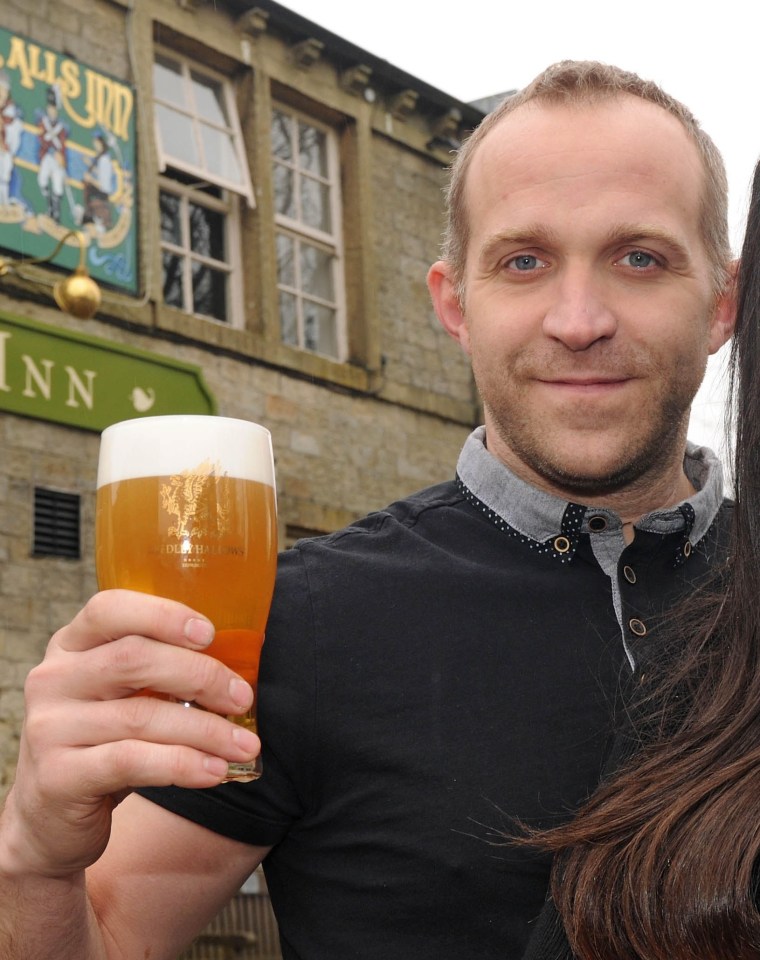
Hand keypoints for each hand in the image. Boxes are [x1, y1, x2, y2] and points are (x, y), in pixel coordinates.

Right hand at [0, 590, 257, 879]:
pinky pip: (131, 761)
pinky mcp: (57, 777)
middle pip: (133, 659)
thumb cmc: (103, 742)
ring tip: (244, 745)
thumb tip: (237, 674)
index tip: (209, 633)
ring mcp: (50, 728)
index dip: (162, 615)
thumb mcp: (122, 696)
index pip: (109, 609)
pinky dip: (182, 765)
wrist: (51, 817)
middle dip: (200, 676)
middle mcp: (53, 679)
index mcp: (71, 645)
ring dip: (205, 730)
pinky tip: (214, 771)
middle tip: (242, 698)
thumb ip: (159, 673)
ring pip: (141, 716)